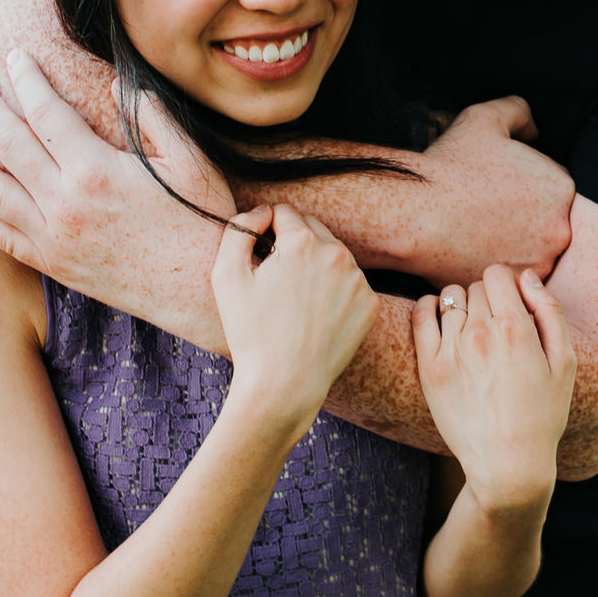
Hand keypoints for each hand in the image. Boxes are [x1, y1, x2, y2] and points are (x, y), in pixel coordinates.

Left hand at [0, 48, 233, 350]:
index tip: (14, 56)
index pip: (45, 112)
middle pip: (7, 142)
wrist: (201, 291)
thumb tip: (116, 80)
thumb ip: (150, 115)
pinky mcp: (51, 263)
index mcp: (97, 170)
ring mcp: (52, 236)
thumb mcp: (189, 159)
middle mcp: (64, 202)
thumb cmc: (202, 220)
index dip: (26, 79)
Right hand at [213, 207, 377, 430]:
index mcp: (302, 242)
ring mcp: (359, 280)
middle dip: (293, 245)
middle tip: (276, 281)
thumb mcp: (226, 276)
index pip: (283, 213)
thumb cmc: (250, 332)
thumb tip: (262, 212)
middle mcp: (337, 254)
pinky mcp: (371, 305)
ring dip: (316, 266)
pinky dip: (335, 291)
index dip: (266, 231)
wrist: (284, 384)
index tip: (259, 257)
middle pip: (312, 229)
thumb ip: (239, 229)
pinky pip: (350, 284)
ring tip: (295, 301)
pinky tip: (316, 315)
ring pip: (333, 256)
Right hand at [406, 98, 574, 286]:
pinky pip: (509, 276)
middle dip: (521, 219)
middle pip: (544, 223)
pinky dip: (496, 266)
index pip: (550, 189)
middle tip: (487, 213)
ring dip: (512, 245)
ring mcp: (538, 264)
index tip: (497, 190)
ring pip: (530, 252)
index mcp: (561, 188)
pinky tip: (473, 252)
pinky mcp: (512, 287)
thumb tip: (534, 130)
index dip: (522, 187)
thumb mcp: (486, 118)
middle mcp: (560, 229)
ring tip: (479, 233)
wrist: (415, 213)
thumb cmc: (450, 166)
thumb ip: (519, 112)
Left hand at [413, 265, 573, 514]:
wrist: (508, 463)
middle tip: (496, 328)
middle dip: (487, 300)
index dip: (507, 286)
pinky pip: (421, 315)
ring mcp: (452, 350)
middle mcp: (481, 333)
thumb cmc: (543, 414)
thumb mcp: (565, 362)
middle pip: (475, 287)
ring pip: (449, 298)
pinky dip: (429, 308)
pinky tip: (440, 319)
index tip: (511, 306)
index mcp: (516, 328)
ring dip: (461, 307)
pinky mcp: (430, 368)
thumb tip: (527, 277)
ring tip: (472, 331)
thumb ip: (549, 311)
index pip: (498, 274)